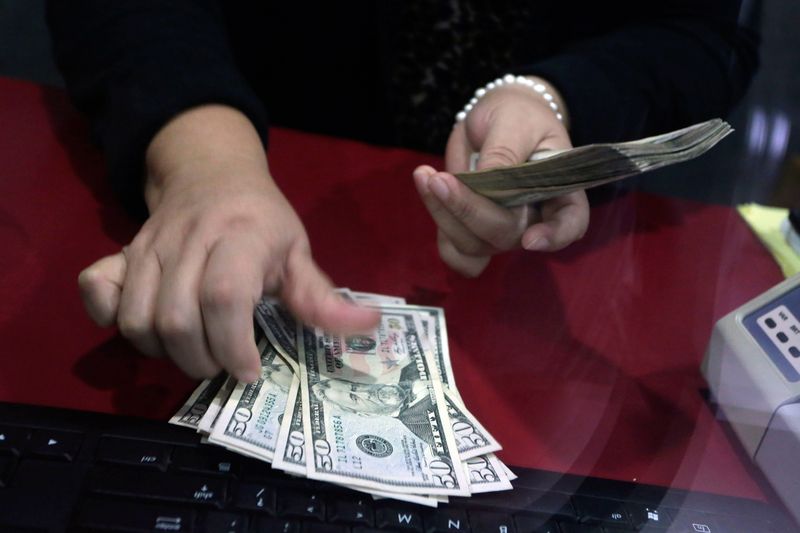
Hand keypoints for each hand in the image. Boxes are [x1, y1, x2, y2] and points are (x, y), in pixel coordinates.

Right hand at [78, 105, 377, 381]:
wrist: (212, 174)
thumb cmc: (263, 220)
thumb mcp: (299, 252)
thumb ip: (324, 296)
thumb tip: (371, 325)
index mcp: (241, 237)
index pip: (224, 296)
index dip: (233, 345)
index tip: (250, 370)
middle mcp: (189, 241)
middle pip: (175, 318)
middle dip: (201, 360)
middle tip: (225, 365)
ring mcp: (148, 247)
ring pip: (137, 318)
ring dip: (164, 352)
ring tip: (194, 351)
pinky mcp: (121, 252)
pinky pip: (96, 290)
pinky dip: (111, 319)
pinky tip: (145, 328)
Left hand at [413, 77, 588, 276]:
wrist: (497, 118)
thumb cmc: (518, 115)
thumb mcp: (514, 122)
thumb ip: (504, 152)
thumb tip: (487, 180)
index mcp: (561, 191)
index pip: (571, 224)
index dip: (554, 237)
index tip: (531, 240)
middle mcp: (534, 219)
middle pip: (506, 234)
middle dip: (469, 210)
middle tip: (438, 178)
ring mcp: (503, 230)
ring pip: (474, 245)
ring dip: (444, 214)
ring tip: (425, 175)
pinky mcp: (473, 232)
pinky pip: (456, 251)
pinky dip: (440, 230)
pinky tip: (429, 192)